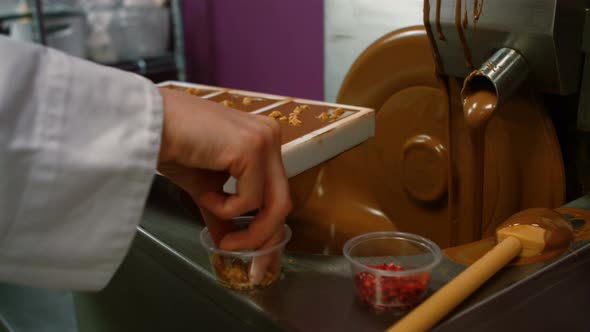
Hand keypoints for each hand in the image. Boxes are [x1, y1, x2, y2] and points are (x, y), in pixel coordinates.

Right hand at [156, 88, 291, 278]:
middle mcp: (270, 137)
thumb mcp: (205, 187)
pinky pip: (250, 199)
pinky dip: (226, 208)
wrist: (145, 123)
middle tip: (253, 268)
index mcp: (262, 142)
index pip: (277, 194)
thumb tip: (229, 241)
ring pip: (275, 206)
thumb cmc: (170, 145)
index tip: (263, 262)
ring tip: (218, 226)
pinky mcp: (251, 148)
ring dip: (246, 230)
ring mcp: (264, 140)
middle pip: (283, 203)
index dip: (271, 232)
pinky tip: (206, 194)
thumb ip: (223, 212)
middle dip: (266, 241)